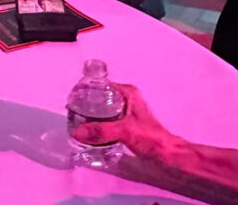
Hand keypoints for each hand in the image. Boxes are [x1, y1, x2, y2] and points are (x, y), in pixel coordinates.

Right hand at [72, 82, 186, 156]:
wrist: (166, 154)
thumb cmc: (151, 138)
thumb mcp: (124, 131)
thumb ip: (101, 131)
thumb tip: (77, 131)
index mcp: (128, 93)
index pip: (101, 84)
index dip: (86, 89)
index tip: (72, 97)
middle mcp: (126, 98)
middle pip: (100, 95)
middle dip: (85, 102)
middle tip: (71, 110)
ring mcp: (126, 110)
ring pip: (102, 107)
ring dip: (90, 113)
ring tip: (76, 120)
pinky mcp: (126, 123)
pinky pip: (106, 118)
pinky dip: (97, 122)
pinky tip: (89, 130)